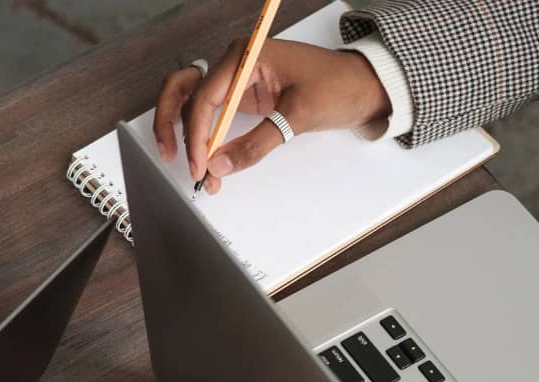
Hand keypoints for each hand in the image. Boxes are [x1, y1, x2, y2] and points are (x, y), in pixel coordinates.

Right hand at [154, 40, 391, 193]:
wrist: (362, 87)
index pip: (206, 97)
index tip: (202, 167)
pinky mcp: (241, 98)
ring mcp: (236, 80)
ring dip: (185, 135)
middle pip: (186, 93)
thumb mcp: (297, 117)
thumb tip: (220, 167)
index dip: (199, 136)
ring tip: (194, 169)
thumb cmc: (337, 88)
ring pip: (191, 104)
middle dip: (176, 129)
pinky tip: (207, 163)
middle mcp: (234, 63)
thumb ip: (257, 143)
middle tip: (179, 163)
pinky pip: (210, 117)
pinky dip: (203, 140)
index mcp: (246, 55)